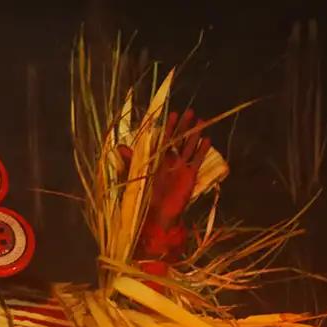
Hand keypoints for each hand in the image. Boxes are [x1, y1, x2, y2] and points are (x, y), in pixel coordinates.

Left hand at [137, 110, 210, 227]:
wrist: (158, 214)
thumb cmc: (145, 196)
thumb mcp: (136, 175)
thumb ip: (131, 160)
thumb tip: (119, 146)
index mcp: (158, 159)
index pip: (165, 138)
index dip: (169, 126)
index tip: (174, 114)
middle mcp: (171, 160)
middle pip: (179, 139)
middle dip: (184, 126)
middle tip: (190, 112)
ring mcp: (181, 167)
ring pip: (190, 147)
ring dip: (195, 134)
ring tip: (201, 121)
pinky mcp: (190, 175)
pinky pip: (197, 160)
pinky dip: (202, 150)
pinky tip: (207, 139)